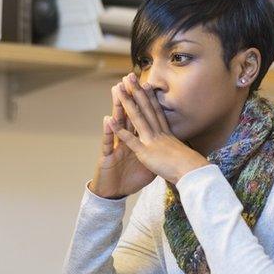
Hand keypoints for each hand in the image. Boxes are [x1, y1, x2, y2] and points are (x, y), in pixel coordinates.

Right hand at [89, 77, 156, 199]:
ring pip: (115, 125)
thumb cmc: (129, 179)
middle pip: (126, 116)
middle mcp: (122, 140)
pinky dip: (108, 132)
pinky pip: (107, 144)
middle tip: (127, 79)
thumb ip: (152, 150)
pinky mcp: (106, 157)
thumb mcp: (146, 164)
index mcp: (134, 141)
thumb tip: (167, 143)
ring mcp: (113, 147)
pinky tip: (107, 120)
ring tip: (116, 91)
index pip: (139, 118)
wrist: (111, 194)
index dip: (142, 103)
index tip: (147, 86)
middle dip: (128, 97)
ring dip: (116, 108)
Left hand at [108, 73, 208, 184]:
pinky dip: (119, 130)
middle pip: (146, 108)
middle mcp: (159, 132)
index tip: (145, 84)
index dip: (150, 97)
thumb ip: (176, 147)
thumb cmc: (190, 166)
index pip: (156, 111)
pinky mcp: (145, 152)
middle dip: (137, 91)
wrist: (193, 172)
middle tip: (129, 76)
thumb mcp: (183, 152)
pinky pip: (130, 139)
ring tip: (117, 89)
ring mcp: (151, 140)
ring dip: (126, 102)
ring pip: (137, 117)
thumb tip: (179, 146)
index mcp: (167, 133)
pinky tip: (110, 120)